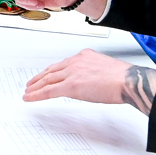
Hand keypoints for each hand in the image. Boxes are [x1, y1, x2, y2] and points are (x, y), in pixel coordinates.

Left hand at [23, 49, 155, 114]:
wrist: (127, 81)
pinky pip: (49, 91)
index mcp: (84, 56)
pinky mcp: (70, 86)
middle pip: (51, 71)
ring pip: (47, 80)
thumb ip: (93, 72)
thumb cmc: (123, 78)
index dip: (51, 71)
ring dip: (35, 87)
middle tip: (31, 83)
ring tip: (28, 92)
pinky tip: (30, 98)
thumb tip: (89, 81)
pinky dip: (37, 95)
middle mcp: (75, 62)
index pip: (62, 64)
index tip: (46, 75)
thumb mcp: (105, 69)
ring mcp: (71, 73)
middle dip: (39, 78)